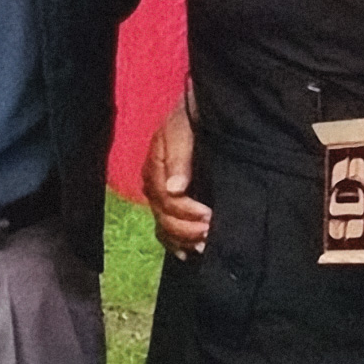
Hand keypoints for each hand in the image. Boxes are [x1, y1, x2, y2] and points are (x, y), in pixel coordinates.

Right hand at [142, 100, 210, 256]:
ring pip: (164, 227)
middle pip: (163, 216)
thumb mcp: (182, 129)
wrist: (196, 110)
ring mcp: (161, 196)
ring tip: (204, 245)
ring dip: (183, 239)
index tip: (208, 215)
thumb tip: (175, 189)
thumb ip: (178, 158)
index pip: (165, 198)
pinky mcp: (170, 204)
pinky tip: (189, 253)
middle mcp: (154, 184)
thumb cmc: (191, 116)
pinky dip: (176, 244)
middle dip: (186, 228)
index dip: (185, 211)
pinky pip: (165, 231)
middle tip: (210, 232)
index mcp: (154, 167)